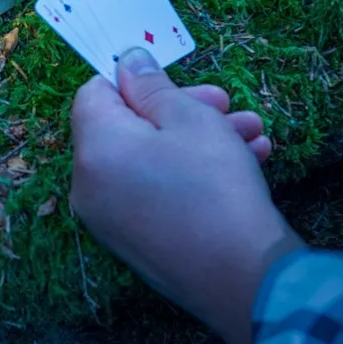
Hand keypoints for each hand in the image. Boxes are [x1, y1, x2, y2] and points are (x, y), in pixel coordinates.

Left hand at [69, 47, 302, 343]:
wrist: (249, 283)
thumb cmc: (215, 186)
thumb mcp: (189, 118)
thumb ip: (151, 85)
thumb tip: (127, 60)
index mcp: (92, 149)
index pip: (95, 93)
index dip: (136, 80)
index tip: (178, 80)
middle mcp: (89, 185)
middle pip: (126, 127)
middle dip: (180, 109)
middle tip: (226, 103)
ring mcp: (110, 221)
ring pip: (149, 160)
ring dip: (198, 139)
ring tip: (253, 133)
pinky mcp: (137, 244)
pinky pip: (155, 192)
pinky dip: (191, 174)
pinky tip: (248, 164)